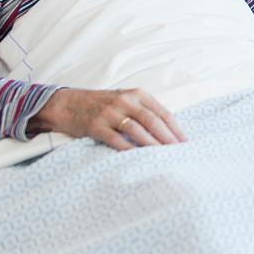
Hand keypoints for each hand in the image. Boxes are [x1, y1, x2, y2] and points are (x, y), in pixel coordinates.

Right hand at [28, 87, 186, 150]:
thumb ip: (144, 110)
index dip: (176, 129)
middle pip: (153, 121)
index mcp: (137, 94)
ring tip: (163, 157)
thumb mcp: (126, 100)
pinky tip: (138, 159)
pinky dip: (129, 150)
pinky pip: (116, 140)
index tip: (185, 142)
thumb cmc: (102, 104)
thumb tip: (168, 131)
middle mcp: (125, 101)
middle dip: (168, 138)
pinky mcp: (96, 126)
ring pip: (137, 130)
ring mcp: (110, 113)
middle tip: (178, 152)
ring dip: (152, 145)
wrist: (67, 103)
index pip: (163, 112)